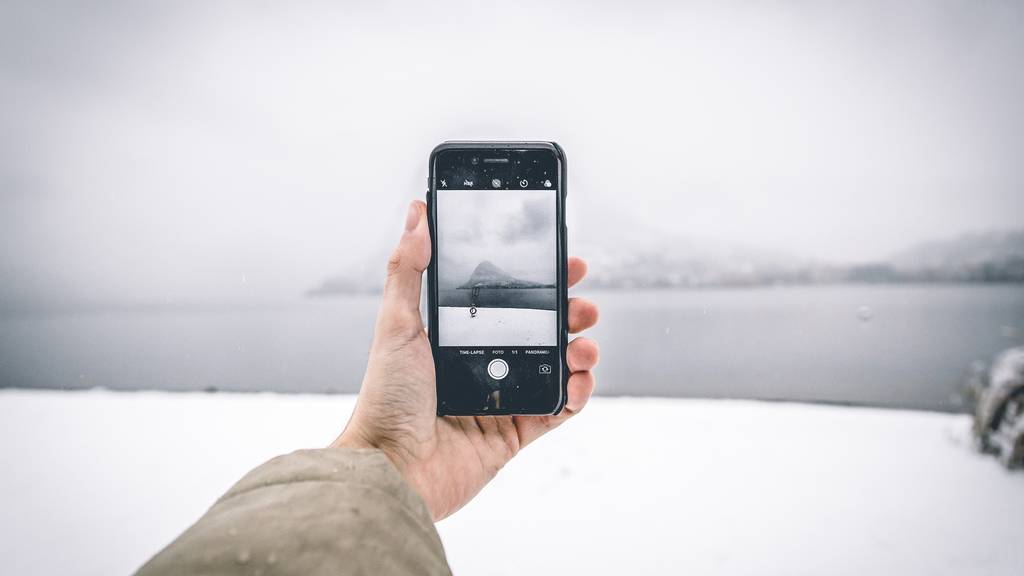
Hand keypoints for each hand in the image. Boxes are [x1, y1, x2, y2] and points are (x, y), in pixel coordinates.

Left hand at [332, 200, 599, 520]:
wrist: (392, 468)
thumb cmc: (387, 398)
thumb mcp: (396, 323)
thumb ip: (408, 268)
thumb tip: (417, 213)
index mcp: (458, 336)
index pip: (509, 300)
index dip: (539, 282)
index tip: (564, 262)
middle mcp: (483, 363)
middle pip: (541, 330)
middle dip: (570, 312)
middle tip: (583, 304)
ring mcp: (502, 398)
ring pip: (557, 367)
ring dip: (580, 351)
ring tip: (583, 345)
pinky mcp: (516, 433)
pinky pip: (559, 410)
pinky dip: (577, 394)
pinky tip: (579, 379)